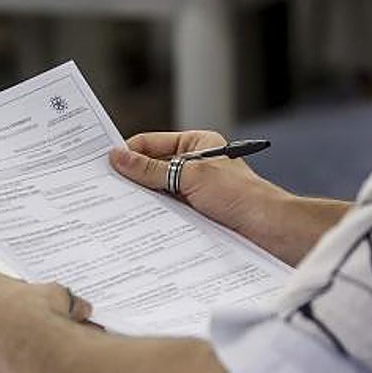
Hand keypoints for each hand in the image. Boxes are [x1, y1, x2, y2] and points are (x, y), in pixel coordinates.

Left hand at [0, 269, 92, 372]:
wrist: (38, 343)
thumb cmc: (40, 313)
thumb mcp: (56, 292)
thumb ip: (54, 296)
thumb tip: (71, 305)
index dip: (9, 293)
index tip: (24, 300)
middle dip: (0, 317)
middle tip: (25, 323)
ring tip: (25, 344)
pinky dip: (0, 362)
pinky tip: (19, 361)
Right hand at [108, 131, 299, 259]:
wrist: (269, 230)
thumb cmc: (241, 196)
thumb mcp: (191, 176)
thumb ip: (151, 169)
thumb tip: (117, 158)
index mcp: (195, 144)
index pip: (150, 143)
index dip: (127, 152)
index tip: (103, 164)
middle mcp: (191, 164)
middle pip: (149, 167)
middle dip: (129, 176)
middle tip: (102, 186)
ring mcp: (190, 189)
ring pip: (154, 190)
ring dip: (139, 197)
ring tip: (114, 205)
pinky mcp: (191, 212)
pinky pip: (162, 209)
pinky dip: (149, 213)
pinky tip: (133, 219)